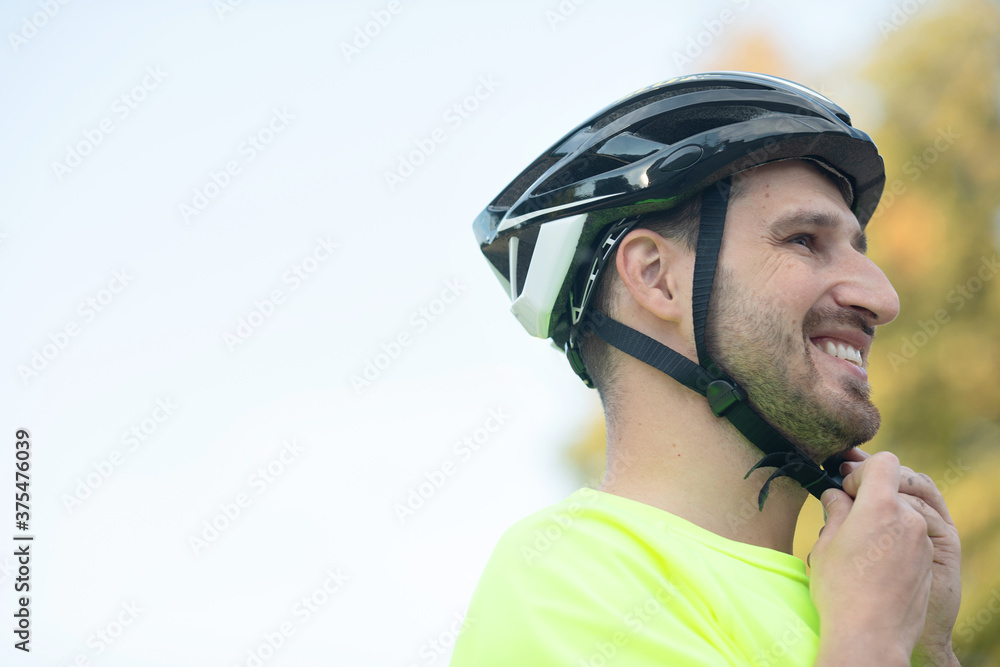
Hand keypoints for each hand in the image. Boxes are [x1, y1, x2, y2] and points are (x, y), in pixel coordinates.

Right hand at [841, 448, 961, 665]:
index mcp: (881, 507)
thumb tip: (837, 495)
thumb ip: (836, 511)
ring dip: (882, 519)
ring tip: (857, 543)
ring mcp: (922, 542)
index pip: (884, 463)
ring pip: (901, 514)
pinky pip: (910, 538)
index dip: (862, 470)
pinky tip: (874, 563)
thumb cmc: (840, 589)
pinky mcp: (928, 563)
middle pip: (893, 489)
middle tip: (846, 514)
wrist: (870, 635)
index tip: (846, 490)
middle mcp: (909, 519)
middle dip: (870, 496)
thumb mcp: (827, 544)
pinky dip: (893, 539)